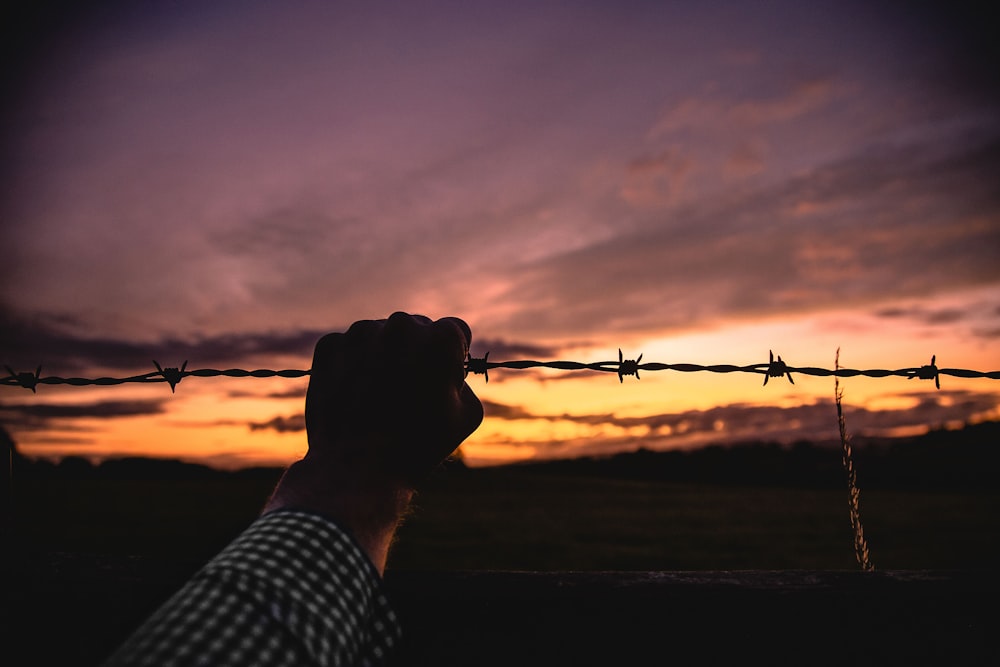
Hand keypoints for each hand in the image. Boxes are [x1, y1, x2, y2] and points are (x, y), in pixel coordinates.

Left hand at [263, 312, 483, 571]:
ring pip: (380, 336)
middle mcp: (400, 325)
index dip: (451, 356)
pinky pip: (348, 348)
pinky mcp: (329, 346)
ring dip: (383, 356)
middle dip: (416, 352)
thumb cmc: (419, 445)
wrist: (357, 470)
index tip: (441, 379)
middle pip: (416, 328)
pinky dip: (352, 365)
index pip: (454, 331)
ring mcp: (361, 333)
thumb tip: (450, 370)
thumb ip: (465, 380)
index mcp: (440, 337)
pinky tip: (356, 397)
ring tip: (379, 398)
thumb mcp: (467, 416)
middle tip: (409, 391)